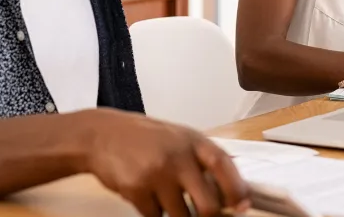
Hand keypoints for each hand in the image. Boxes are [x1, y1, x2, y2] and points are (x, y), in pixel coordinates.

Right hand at [81, 109, 250, 216]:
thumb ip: (201, 159)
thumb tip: (232, 192)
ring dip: (179, 216)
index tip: (242, 206)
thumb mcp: (178, 138)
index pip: (224, 166)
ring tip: (170, 200)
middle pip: (208, 206)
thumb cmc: (145, 138)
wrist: (101, 135)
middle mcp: (177, 157)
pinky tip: (149, 197)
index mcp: (192, 141)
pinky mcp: (136, 191)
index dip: (237, 190)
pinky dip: (156, 214)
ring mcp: (156, 175)